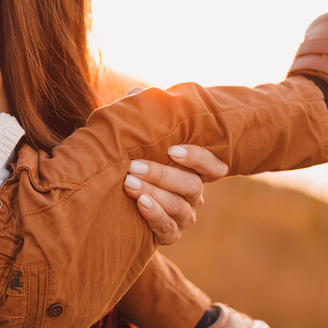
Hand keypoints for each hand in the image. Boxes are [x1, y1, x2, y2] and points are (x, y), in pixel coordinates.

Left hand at [119, 87, 226, 244]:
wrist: (114, 202)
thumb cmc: (133, 160)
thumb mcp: (139, 139)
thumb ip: (142, 117)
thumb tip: (136, 93)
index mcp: (195, 169)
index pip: (213, 165)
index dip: (198, 158)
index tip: (173, 150)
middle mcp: (194, 193)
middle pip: (191, 185)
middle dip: (163, 174)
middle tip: (134, 166)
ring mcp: (185, 215)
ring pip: (179, 206)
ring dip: (154, 193)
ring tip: (129, 183)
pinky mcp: (169, 233)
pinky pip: (167, 228)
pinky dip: (154, 215)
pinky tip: (140, 204)